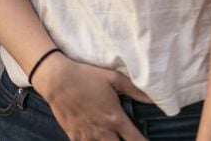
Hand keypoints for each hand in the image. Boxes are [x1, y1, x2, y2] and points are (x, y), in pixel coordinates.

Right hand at [35, 53, 151, 140]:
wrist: (56, 80)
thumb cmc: (85, 76)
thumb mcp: (112, 78)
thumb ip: (134, 89)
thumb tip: (154, 98)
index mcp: (115, 119)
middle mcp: (103, 132)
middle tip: (126, 138)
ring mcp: (87, 136)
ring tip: (110, 138)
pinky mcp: (74, 136)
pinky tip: (96, 139)